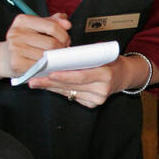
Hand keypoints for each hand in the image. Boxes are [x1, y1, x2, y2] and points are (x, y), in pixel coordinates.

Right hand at [4, 12, 70, 76]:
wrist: (4, 58)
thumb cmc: (24, 41)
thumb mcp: (36, 27)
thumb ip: (53, 22)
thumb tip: (66, 22)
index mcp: (22, 20)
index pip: (52, 26)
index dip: (64, 35)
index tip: (66, 40)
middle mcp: (16, 33)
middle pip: (51, 43)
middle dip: (62, 48)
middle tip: (62, 51)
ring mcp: (15, 48)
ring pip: (47, 55)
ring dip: (55, 59)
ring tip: (54, 58)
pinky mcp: (16, 63)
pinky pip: (40, 66)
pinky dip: (46, 67)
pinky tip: (46, 65)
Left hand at [30, 54, 148, 107]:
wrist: (123, 76)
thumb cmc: (110, 61)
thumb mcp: (103, 53)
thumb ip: (86, 54)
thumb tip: (63, 54)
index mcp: (105, 74)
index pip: (81, 76)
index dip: (64, 76)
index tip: (50, 73)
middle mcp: (101, 89)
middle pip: (71, 86)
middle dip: (50, 82)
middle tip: (34, 78)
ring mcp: (97, 99)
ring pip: (69, 92)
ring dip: (51, 87)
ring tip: (36, 82)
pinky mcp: (92, 104)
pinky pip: (71, 97)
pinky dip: (59, 91)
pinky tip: (47, 86)